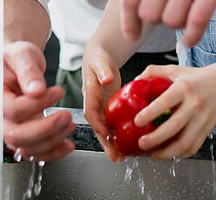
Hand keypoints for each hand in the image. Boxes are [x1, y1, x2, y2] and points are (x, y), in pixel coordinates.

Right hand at [0, 40, 75, 160]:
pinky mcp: (17, 135)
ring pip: (25, 147)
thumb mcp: (21, 54)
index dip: (37, 104)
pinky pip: (32, 151)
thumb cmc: (13, 57)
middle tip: (66, 116)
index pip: (12, 109)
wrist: (11, 65)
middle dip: (45, 130)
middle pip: (15, 136)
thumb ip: (28, 71)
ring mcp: (4, 128)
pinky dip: (51, 152)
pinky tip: (67, 144)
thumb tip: (37, 91)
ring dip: (51, 141)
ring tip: (70, 125)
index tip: (57, 92)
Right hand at [81, 45, 123, 160]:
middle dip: (105, 142)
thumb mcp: (100, 60)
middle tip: (114, 156)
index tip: (106, 134)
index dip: (97, 124)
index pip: (90, 111)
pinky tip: (126, 147)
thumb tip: (106, 79)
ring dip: (112, 144)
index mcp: (89, 93)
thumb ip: (103, 69)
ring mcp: (101, 108)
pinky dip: (118, 136)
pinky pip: (112, 125)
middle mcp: (94, 104)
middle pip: (98, 127)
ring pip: (105, 130)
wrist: (99, 57)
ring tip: (121, 158)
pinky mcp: (109, 110)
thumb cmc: (98, 57)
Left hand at [120, 0, 215, 47]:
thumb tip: (133, 6)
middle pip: (149, 14)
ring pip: (172, 20)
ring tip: (184, 16)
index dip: (128, 22)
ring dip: (177, 25)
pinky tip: (191, 38)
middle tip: (169, 14)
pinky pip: (196, 21)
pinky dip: (192, 36)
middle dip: (157, 20)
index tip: (133, 35)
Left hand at [130, 65, 215, 159]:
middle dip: (155, 138)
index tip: (137, 121)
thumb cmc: (196, 77)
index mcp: (184, 88)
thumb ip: (154, 72)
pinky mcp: (208, 129)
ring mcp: (203, 119)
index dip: (150, 113)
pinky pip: (194, 147)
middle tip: (141, 143)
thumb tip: (134, 82)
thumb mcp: (175, 70)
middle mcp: (195, 104)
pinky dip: (180, 154)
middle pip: (174, 126)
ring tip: (153, 154)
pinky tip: (168, 153)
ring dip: (167, 152)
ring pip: (185, 142)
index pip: (165, 102)